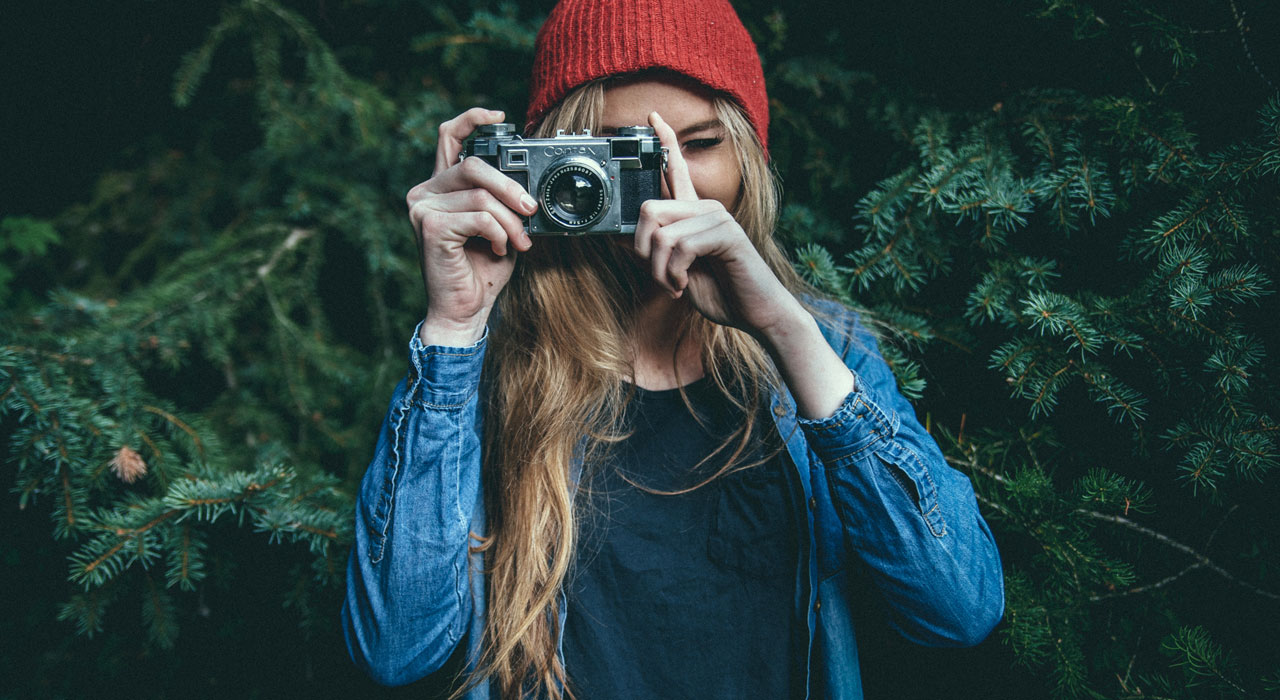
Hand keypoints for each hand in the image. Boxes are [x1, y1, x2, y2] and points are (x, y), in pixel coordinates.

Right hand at [407, 108, 536, 345]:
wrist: (465, 310)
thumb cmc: (481, 269)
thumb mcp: (499, 226)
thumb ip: (502, 200)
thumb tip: (528, 186)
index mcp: (441, 187)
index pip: (449, 137)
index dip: (472, 119)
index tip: (501, 116)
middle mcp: (425, 192)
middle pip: (473, 165)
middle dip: (511, 187)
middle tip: (531, 210)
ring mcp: (422, 208)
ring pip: (481, 195)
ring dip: (510, 220)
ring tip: (518, 241)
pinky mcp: (429, 226)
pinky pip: (479, 216)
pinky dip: (498, 233)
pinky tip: (497, 249)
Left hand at [632, 111, 805, 337]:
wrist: (757, 314)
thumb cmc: (721, 292)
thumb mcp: (676, 272)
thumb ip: (653, 252)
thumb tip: (619, 238)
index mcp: (694, 214)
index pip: (677, 170)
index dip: (665, 141)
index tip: (652, 117)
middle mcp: (705, 208)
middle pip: (648, 208)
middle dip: (642, 251)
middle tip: (660, 276)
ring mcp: (717, 217)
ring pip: (661, 234)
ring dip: (659, 271)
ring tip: (676, 285)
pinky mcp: (726, 233)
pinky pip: (680, 247)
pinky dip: (674, 274)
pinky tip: (686, 284)